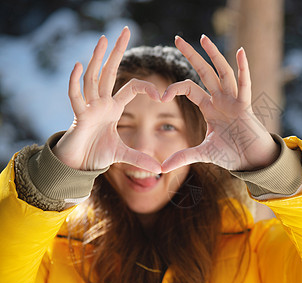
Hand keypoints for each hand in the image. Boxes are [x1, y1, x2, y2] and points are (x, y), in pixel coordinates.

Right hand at [53, 27, 161, 172]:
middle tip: (124, 30)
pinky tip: (80, 65)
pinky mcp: (78, 116)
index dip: (147, 88)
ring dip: (98, 59)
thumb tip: (161, 169)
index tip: (162, 95)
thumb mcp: (123, 155)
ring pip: (93, 78)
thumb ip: (140, 159)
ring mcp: (89, 107)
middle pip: (110, 72)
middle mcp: (101, 103)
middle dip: (117, 51)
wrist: (77, 164)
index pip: (132, 88)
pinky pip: (75, 96)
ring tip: (103, 39)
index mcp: (113, 108)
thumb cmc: (96, 154)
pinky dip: (76, 82)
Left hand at [161, 35, 279, 172]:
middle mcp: (220, 99)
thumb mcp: (203, 153)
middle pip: (204, 72)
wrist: (250, 160)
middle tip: (177, 39)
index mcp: (209, 107)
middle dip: (191, 55)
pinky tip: (239, 51)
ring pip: (222, 72)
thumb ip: (183, 156)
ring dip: (213, 55)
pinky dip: (243, 68)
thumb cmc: (231, 153)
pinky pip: (244, 84)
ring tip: (203, 38)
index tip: (160, 95)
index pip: (189, 89)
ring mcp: (233, 100)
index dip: (174, 88)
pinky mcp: (245, 106)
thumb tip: (161, 168)